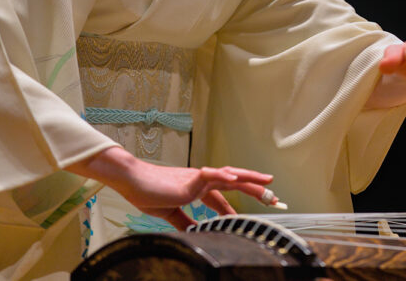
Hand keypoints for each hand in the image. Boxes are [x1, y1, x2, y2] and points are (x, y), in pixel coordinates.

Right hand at [67, 146, 273, 228]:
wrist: (132, 182)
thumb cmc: (147, 193)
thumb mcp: (170, 213)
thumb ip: (185, 221)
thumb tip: (197, 231)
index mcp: (196, 188)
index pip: (222, 197)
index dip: (236, 206)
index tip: (247, 215)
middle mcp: (200, 180)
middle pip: (234, 183)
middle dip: (254, 189)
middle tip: (273, 196)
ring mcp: (196, 178)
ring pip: (229, 176)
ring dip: (249, 179)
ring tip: (267, 183)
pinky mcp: (189, 179)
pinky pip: (210, 175)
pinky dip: (224, 176)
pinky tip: (237, 179)